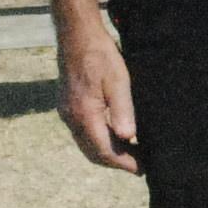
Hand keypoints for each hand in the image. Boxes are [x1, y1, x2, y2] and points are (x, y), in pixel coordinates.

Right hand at [56, 9, 139, 172]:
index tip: (142, 170)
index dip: (123, 163)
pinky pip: (82, 132)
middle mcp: (71, 118)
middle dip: (116, 162)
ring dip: (107, 152)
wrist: (77, 37)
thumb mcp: (119, 81)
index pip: (103, 150)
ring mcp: (66, 112)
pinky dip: (98, 140)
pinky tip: (115, 135)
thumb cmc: (101, 56)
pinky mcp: (67, 105)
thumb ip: (123, 110)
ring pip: (86, 143)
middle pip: (93, 152)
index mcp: (84, 114)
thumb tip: (129, 137)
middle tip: (140, 166)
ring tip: (131, 154)